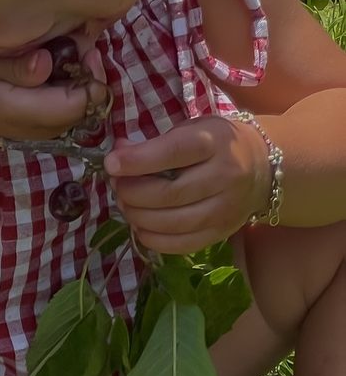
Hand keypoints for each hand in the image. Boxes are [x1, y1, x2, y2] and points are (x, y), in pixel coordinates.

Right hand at [0, 46, 109, 146]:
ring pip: (84, 103)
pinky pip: (72, 103)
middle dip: (89, 71)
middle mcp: (45, 126)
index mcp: (30, 113)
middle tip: (75, 42)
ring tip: (65, 49)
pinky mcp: (46, 123)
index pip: (82, 102)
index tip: (81, 47)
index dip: (91, 73)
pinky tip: (56, 65)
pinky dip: (72, 82)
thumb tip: (46, 63)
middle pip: (90, 103)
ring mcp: (47, 128)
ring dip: (81, 75)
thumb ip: (16, 68)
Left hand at [102, 116, 270, 253]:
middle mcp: (225, 176)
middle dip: (131, 192)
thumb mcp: (192, 131)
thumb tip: (116, 154)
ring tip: (126, 204)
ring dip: (137, 216)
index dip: (137, 161)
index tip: (111, 164)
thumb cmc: (217, 145)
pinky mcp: (221, 233)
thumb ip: (154, 143)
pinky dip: (151, 238)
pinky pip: (179, 244)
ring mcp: (224, 209)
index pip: (173, 152)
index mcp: (215, 142)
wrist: (264, 167)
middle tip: (117, 186)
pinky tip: (141, 226)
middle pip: (167, 193)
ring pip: (170, 222)